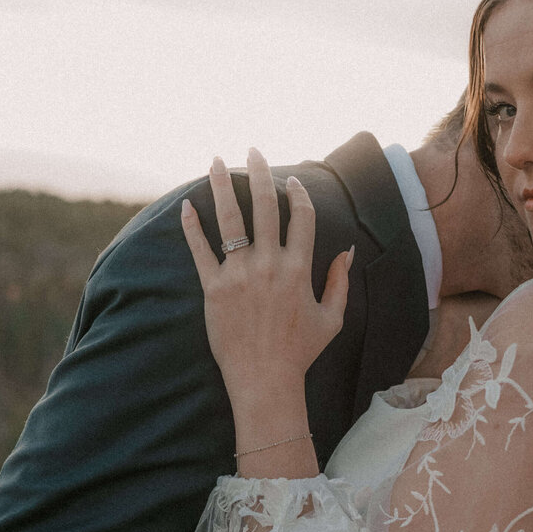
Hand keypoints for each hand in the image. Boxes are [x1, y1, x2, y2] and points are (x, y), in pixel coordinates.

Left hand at [182, 148, 352, 399]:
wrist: (264, 380)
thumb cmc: (300, 352)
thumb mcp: (331, 319)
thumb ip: (339, 282)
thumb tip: (346, 251)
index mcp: (299, 270)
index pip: (301, 217)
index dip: (297, 194)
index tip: (290, 181)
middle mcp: (270, 265)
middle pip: (265, 206)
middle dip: (260, 173)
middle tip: (253, 151)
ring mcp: (239, 276)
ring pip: (230, 219)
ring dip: (222, 185)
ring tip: (215, 161)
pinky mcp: (213, 289)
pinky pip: (200, 251)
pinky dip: (191, 226)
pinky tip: (185, 205)